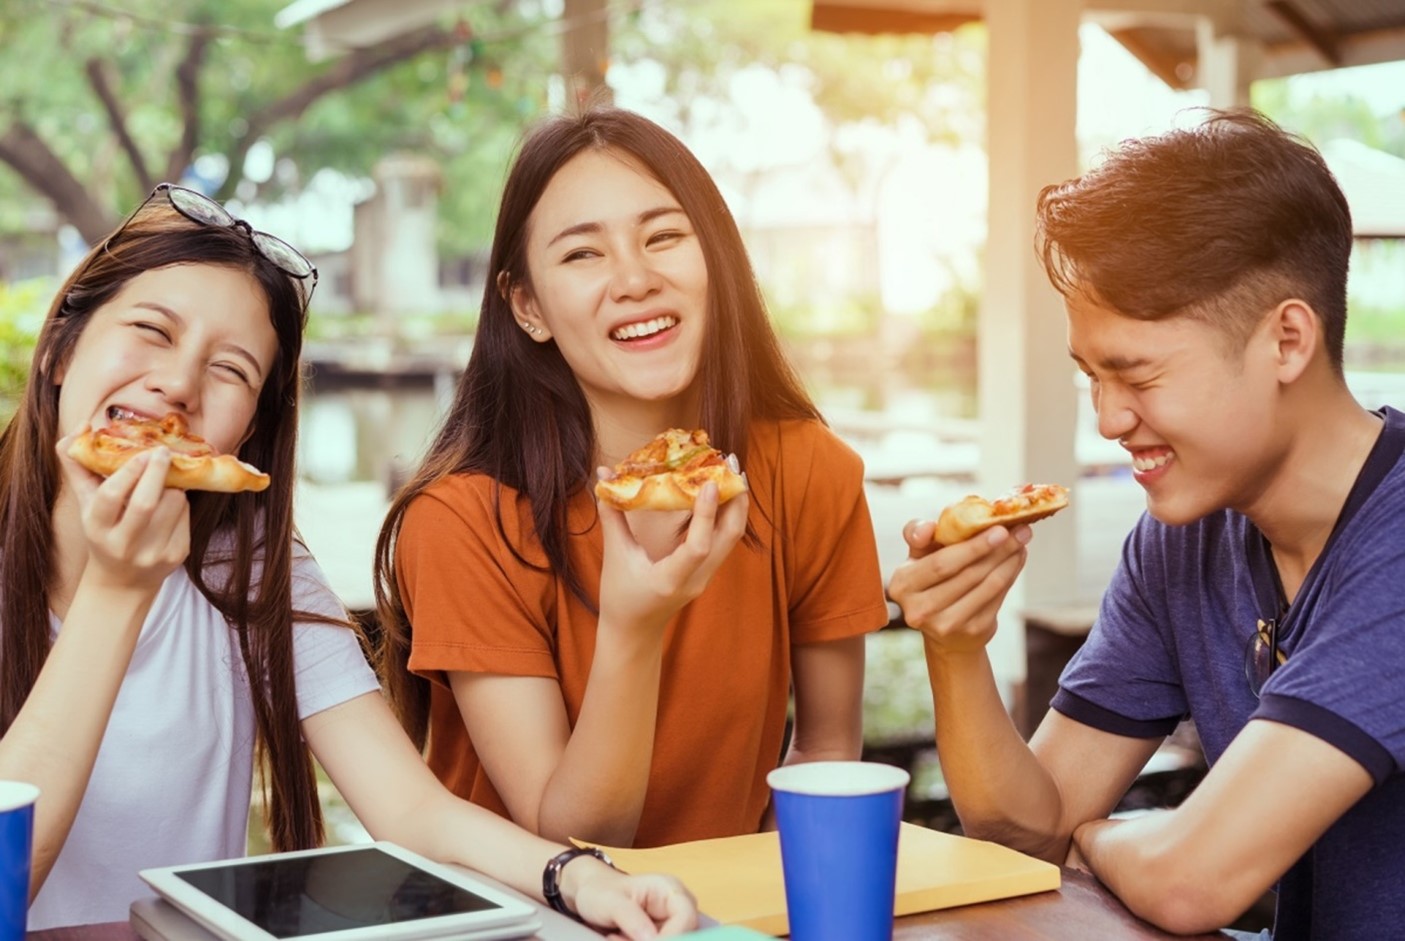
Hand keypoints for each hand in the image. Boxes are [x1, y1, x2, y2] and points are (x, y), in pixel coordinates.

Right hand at [57, 428, 190, 592]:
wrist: (123, 581)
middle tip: (162, 451)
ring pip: (172, 504)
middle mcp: (123, 544)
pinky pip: (186, 516)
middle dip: (157, 472)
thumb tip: (81, 427)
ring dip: (172, 486)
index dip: (128, 471)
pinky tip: (170, 505)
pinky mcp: (176, 555)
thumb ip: (78, 466)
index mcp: (96, 528)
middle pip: (145, 503)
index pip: (110, 496)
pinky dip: (180, 503)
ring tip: (162, 484)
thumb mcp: (86, 504)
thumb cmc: (104, 531)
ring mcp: (152, 552)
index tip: (142, 452)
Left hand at [570, 862, 697, 939]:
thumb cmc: (601, 891)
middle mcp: (677, 907)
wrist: (592, 895)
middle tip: (618, 939)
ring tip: (617, 938)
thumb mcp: (610, 901)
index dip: (673, 936)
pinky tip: (621, 940)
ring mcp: (672, 924)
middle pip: (685, 934)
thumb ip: (631, 918)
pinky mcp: (663, 936)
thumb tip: (651, 939)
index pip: (686, 918)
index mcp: (670, 889)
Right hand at [595, 477, 748, 634]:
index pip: (698, 547)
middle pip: (730, 537)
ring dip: (735, 503)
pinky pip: (725, 540)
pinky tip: (721, 491)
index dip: (707, 514)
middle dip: (735, 499)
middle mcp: (696, 579)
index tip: (709, 483)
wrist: (634, 631)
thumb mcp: (614, 557)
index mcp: (670, 579)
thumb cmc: (620, 597)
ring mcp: (706, 577)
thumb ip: (612, 516)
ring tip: (731, 470)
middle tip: (730, 463)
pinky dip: (727, 514)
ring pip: (732, 537)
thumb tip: (602, 475)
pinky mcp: (708, 572)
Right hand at [886, 518, 1029, 653]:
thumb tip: (927, 527)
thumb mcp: (918, 557)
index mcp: (903, 585)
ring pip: (988, 586)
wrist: (941, 627)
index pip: (941, 564)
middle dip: (998, 550)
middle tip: (1020, 530)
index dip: (973, 547)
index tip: (999, 529)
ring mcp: (946, 624)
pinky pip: (998, 598)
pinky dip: (1010, 575)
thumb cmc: (930, 580)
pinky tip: (1016, 560)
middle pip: (968, 574)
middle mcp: (920, 610)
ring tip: (1021, 542)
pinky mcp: (972, 632)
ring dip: (1009, 561)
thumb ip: (918, 535)